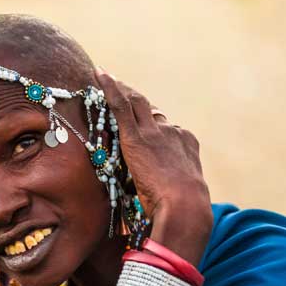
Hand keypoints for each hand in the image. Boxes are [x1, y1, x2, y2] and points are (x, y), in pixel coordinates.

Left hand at [96, 69, 212, 264]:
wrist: (185, 206)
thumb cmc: (181, 211)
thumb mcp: (175, 196)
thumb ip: (164, 189)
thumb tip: (150, 201)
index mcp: (187, 144)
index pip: (164, 127)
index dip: (149, 123)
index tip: (138, 121)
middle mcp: (173, 131)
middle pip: (149, 111)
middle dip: (133, 102)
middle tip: (117, 91)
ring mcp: (155, 131)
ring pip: (134, 104)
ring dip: (119, 90)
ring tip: (104, 79)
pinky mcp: (136, 135)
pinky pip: (120, 105)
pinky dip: (109, 88)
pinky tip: (99, 74)